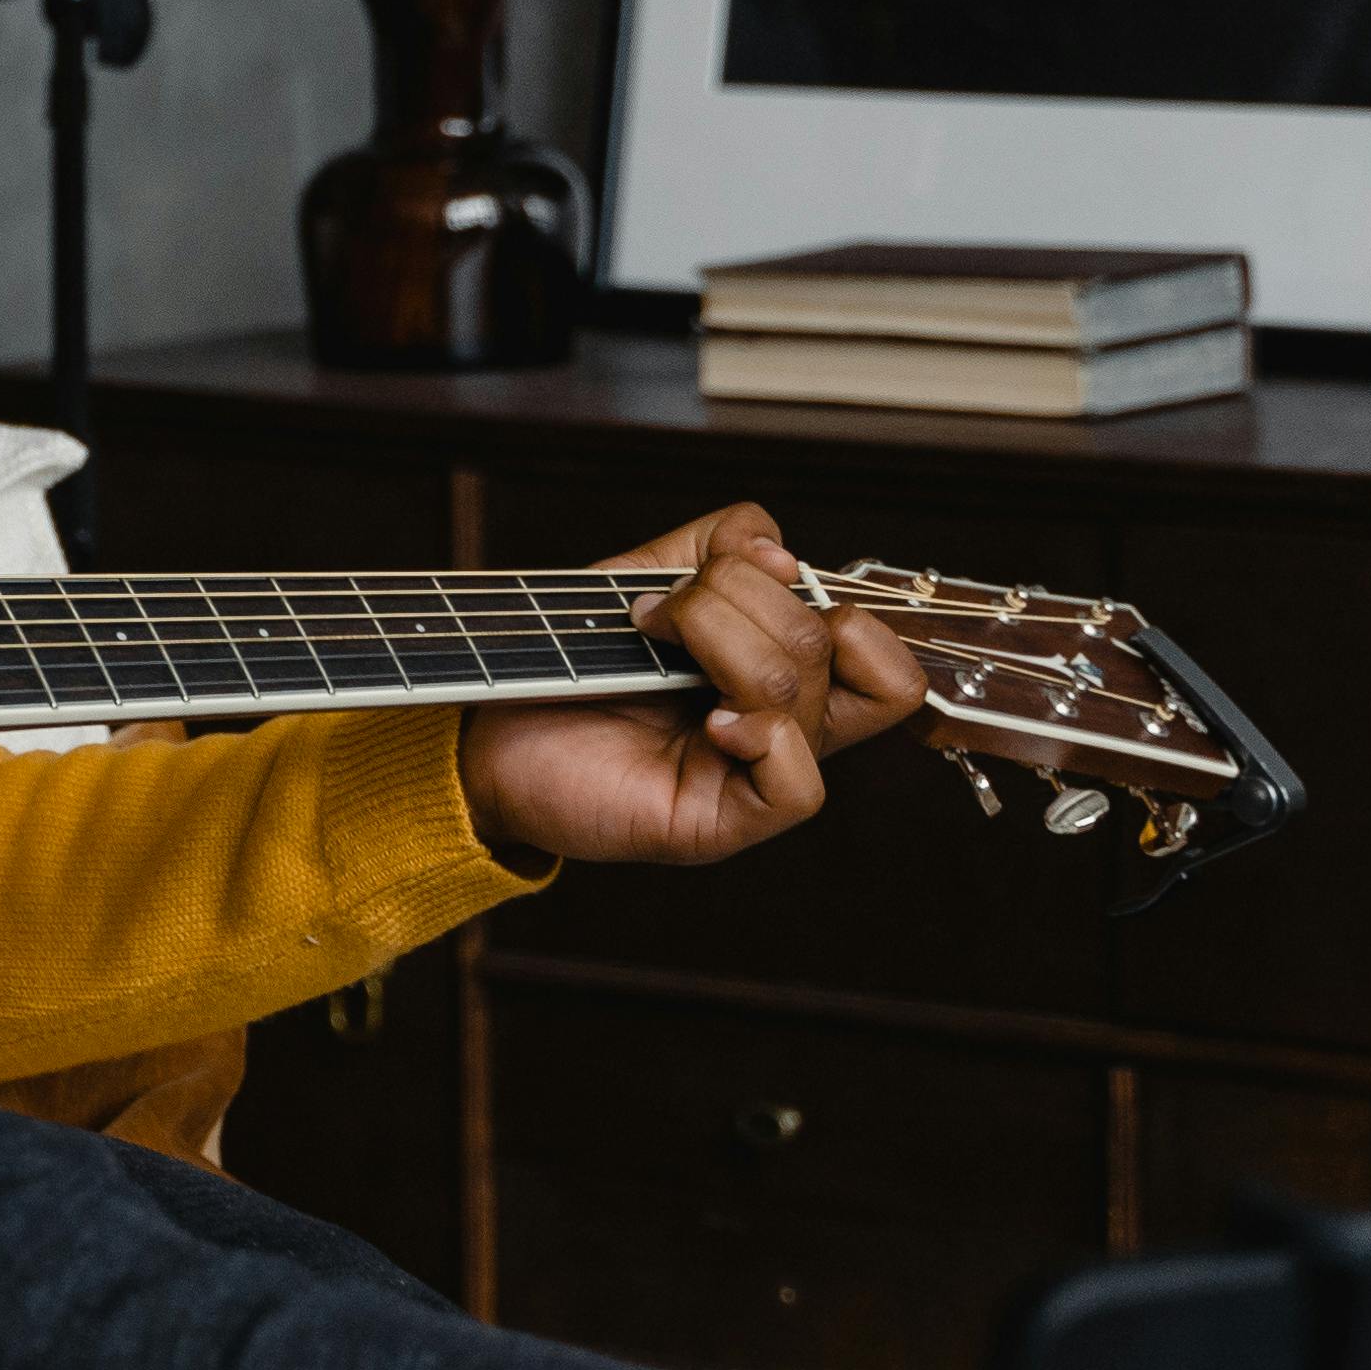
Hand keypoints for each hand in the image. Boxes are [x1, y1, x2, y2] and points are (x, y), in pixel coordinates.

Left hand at [452, 503, 934, 872]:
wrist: (491, 733)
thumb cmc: (571, 664)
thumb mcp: (647, 576)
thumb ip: (718, 546)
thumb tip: (780, 554)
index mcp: (780, 670)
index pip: (879, 649)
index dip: (838, 598)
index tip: (747, 573)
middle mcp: (782, 725)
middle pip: (829, 643)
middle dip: (737, 596)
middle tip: (662, 610)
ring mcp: (754, 775)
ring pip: (800, 692)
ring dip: (721, 641)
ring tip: (656, 642)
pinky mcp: (722, 823)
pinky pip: (798, 787)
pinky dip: (762, 737)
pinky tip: (710, 725)